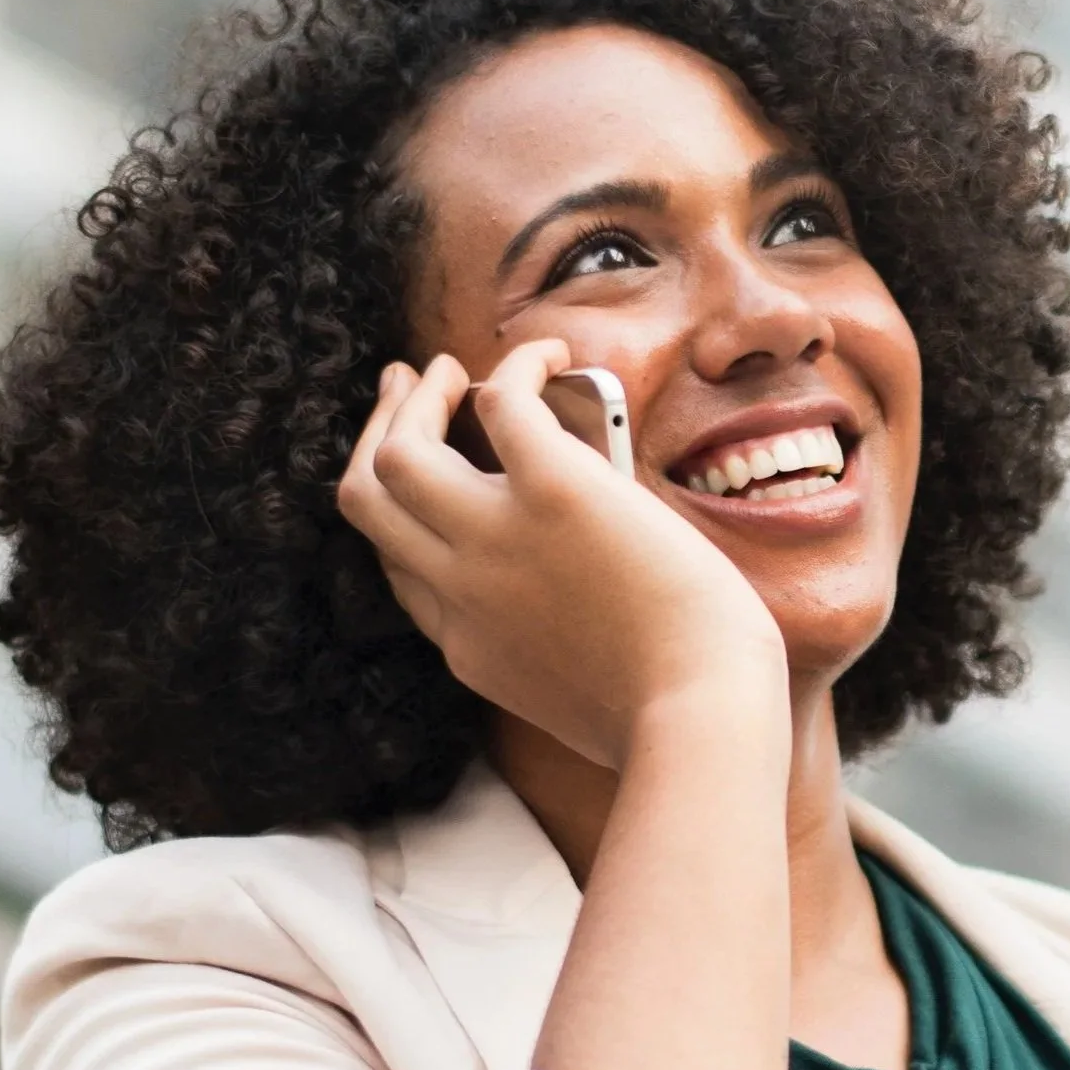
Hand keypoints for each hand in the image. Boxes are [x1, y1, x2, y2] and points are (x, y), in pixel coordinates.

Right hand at [338, 341, 787, 767]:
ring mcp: (496, 539)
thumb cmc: (670, 716)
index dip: (404, 514)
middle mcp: (461, 589)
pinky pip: (505, 402)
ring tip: (450, 369)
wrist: (700, 715)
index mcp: (467, 644)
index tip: (428, 478)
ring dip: (418, 397)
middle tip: (406, 392)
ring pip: (399, 451)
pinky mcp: (555, 492)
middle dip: (377, 434)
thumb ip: (544, 653)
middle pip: (369, 499)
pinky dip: (519, 366)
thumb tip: (575, 603)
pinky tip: (550, 353)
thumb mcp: (571, 699)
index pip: (398, 567)